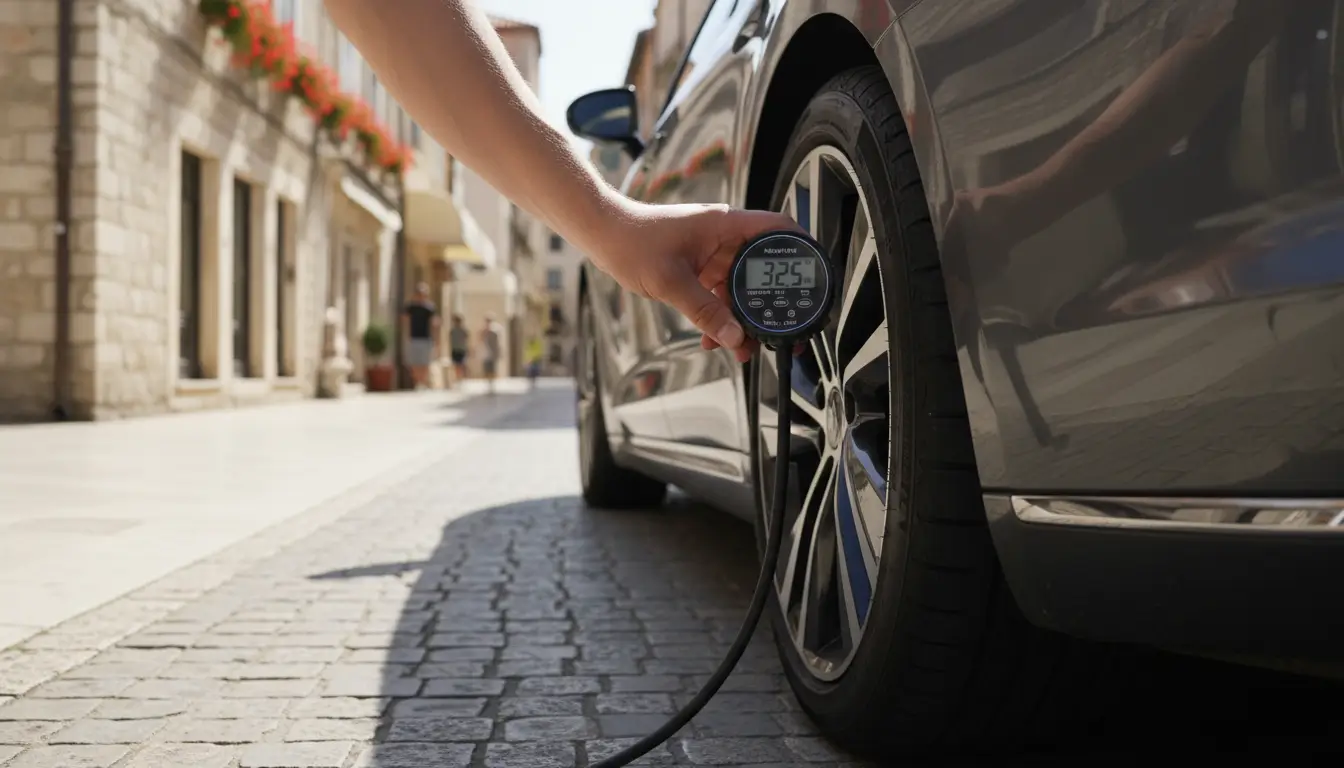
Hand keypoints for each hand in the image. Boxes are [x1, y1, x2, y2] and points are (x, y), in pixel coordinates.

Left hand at [589, 201, 803, 362]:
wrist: (602, 234)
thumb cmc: (632, 241)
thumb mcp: (670, 281)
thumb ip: (704, 311)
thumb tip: (733, 337)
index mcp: (727, 226)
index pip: (779, 230)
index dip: (802, 250)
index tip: (815, 276)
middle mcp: (725, 238)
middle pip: (763, 269)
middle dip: (771, 304)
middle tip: (781, 333)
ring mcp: (713, 253)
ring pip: (741, 288)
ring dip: (743, 318)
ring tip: (744, 348)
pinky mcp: (700, 268)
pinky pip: (720, 295)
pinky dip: (721, 317)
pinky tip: (714, 339)